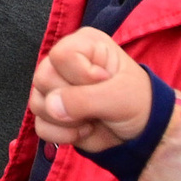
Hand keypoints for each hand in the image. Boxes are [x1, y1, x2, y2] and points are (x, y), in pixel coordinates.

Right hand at [30, 29, 154, 150]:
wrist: (143, 133)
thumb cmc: (137, 102)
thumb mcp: (119, 97)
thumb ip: (85, 99)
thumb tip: (51, 106)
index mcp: (82, 45)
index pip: (60, 55)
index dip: (79, 74)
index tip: (104, 82)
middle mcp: (63, 63)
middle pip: (43, 78)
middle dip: (71, 100)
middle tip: (97, 105)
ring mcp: (54, 88)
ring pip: (37, 103)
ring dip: (67, 120)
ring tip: (92, 119)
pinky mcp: (51, 114)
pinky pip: (40, 125)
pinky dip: (62, 135)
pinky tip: (83, 130)